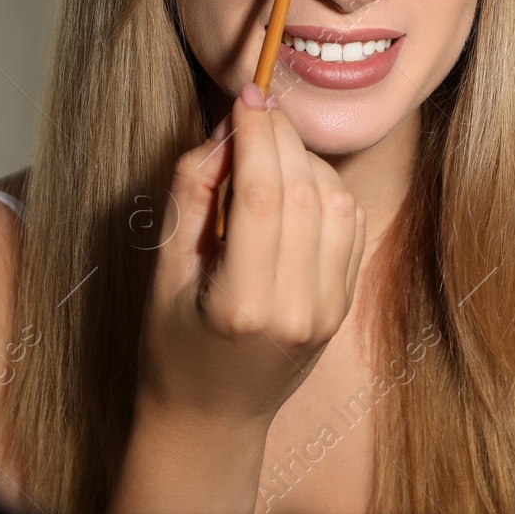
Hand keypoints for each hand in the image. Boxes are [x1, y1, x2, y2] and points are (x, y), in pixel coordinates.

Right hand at [138, 81, 368, 429]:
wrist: (210, 417)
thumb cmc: (172, 343)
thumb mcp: (162, 270)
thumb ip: (190, 195)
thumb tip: (226, 130)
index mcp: (240, 306)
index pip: (261, 195)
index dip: (256, 133)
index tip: (245, 95)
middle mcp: (296, 310)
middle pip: (303, 191)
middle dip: (281, 135)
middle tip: (256, 110)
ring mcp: (328, 311)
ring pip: (336, 201)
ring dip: (307, 160)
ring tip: (269, 154)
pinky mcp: (343, 306)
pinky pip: (352, 224)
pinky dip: (328, 189)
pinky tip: (296, 186)